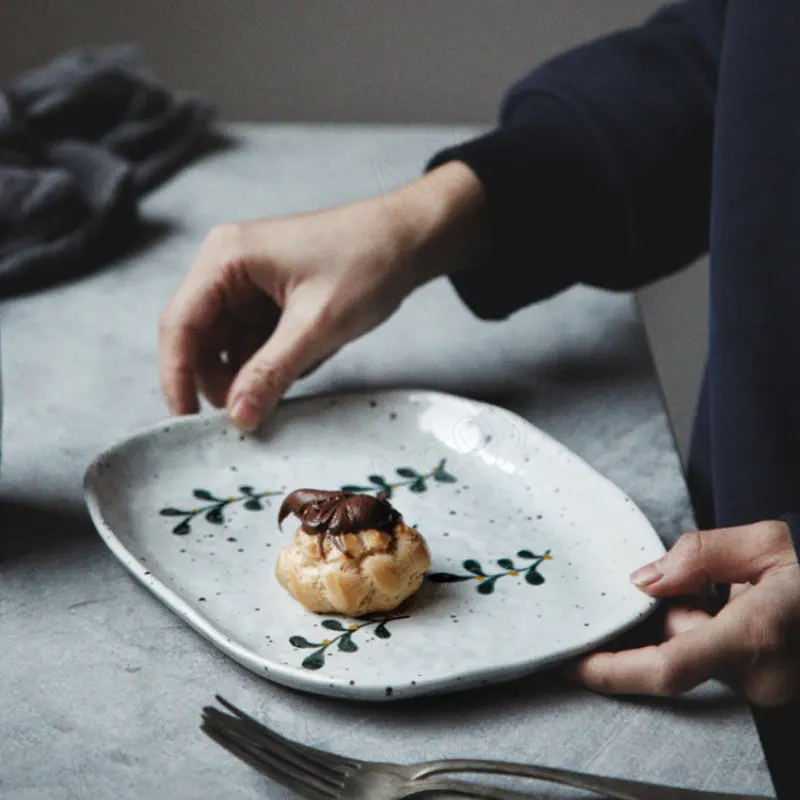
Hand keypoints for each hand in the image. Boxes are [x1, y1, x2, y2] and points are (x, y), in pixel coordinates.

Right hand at [159, 161, 485, 429]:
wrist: (411, 241)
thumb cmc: (368, 261)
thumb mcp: (317, 324)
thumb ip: (271, 372)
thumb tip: (237, 415)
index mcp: (226, 258)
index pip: (179, 325)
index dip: (176, 377)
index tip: (187, 421)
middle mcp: (229, 268)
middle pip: (201, 340)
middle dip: (226, 377)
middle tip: (256, 407)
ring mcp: (249, 285)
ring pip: (230, 348)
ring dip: (258, 370)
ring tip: (303, 363)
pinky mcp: (270, 300)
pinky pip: (257, 344)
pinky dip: (278, 360)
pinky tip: (312, 351)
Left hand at [572, 521, 799, 705]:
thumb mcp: (765, 544)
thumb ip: (700, 555)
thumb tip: (644, 581)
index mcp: (754, 637)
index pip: (668, 666)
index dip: (616, 671)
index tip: (577, 667)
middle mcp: (759, 676)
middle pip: (676, 647)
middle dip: (676, 611)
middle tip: (706, 581)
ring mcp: (765, 690)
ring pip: (695, 653)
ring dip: (697, 620)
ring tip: (736, 593)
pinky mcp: (766, 691)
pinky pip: (714, 661)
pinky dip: (712, 633)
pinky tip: (737, 610)